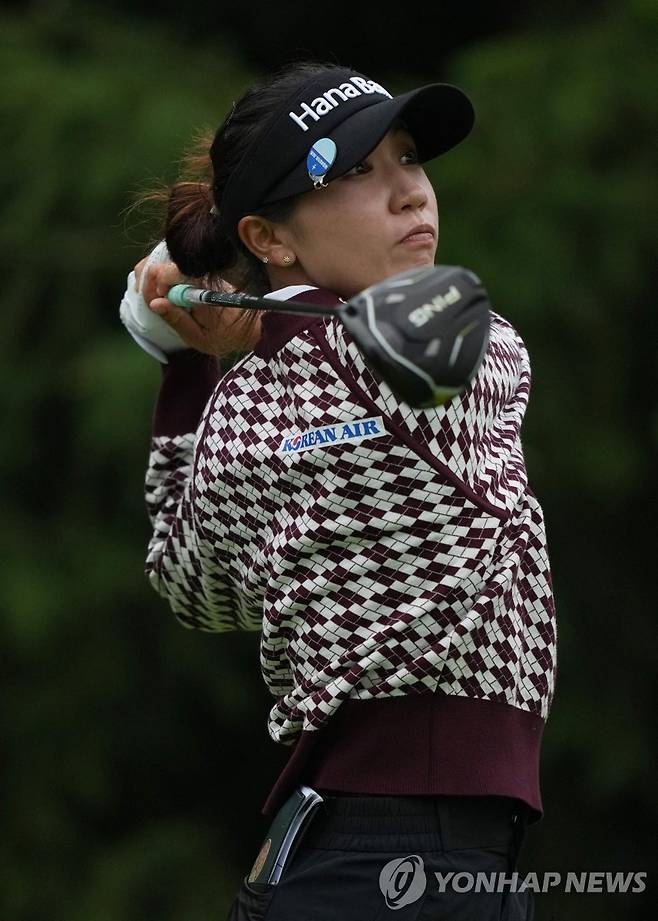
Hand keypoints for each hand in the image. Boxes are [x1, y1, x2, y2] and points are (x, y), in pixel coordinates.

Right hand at [144, 264, 262, 356]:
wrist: (250, 326)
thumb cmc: (225, 335)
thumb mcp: (200, 337)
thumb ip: (177, 320)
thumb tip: (154, 303)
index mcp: (198, 288)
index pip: (165, 273)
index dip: (153, 288)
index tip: (155, 304)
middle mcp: (196, 273)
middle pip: (157, 264)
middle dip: (147, 283)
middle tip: (153, 302)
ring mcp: (194, 271)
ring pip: (160, 263)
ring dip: (151, 281)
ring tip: (156, 299)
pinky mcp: (193, 272)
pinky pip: (168, 269)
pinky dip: (160, 280)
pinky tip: (162, 295)